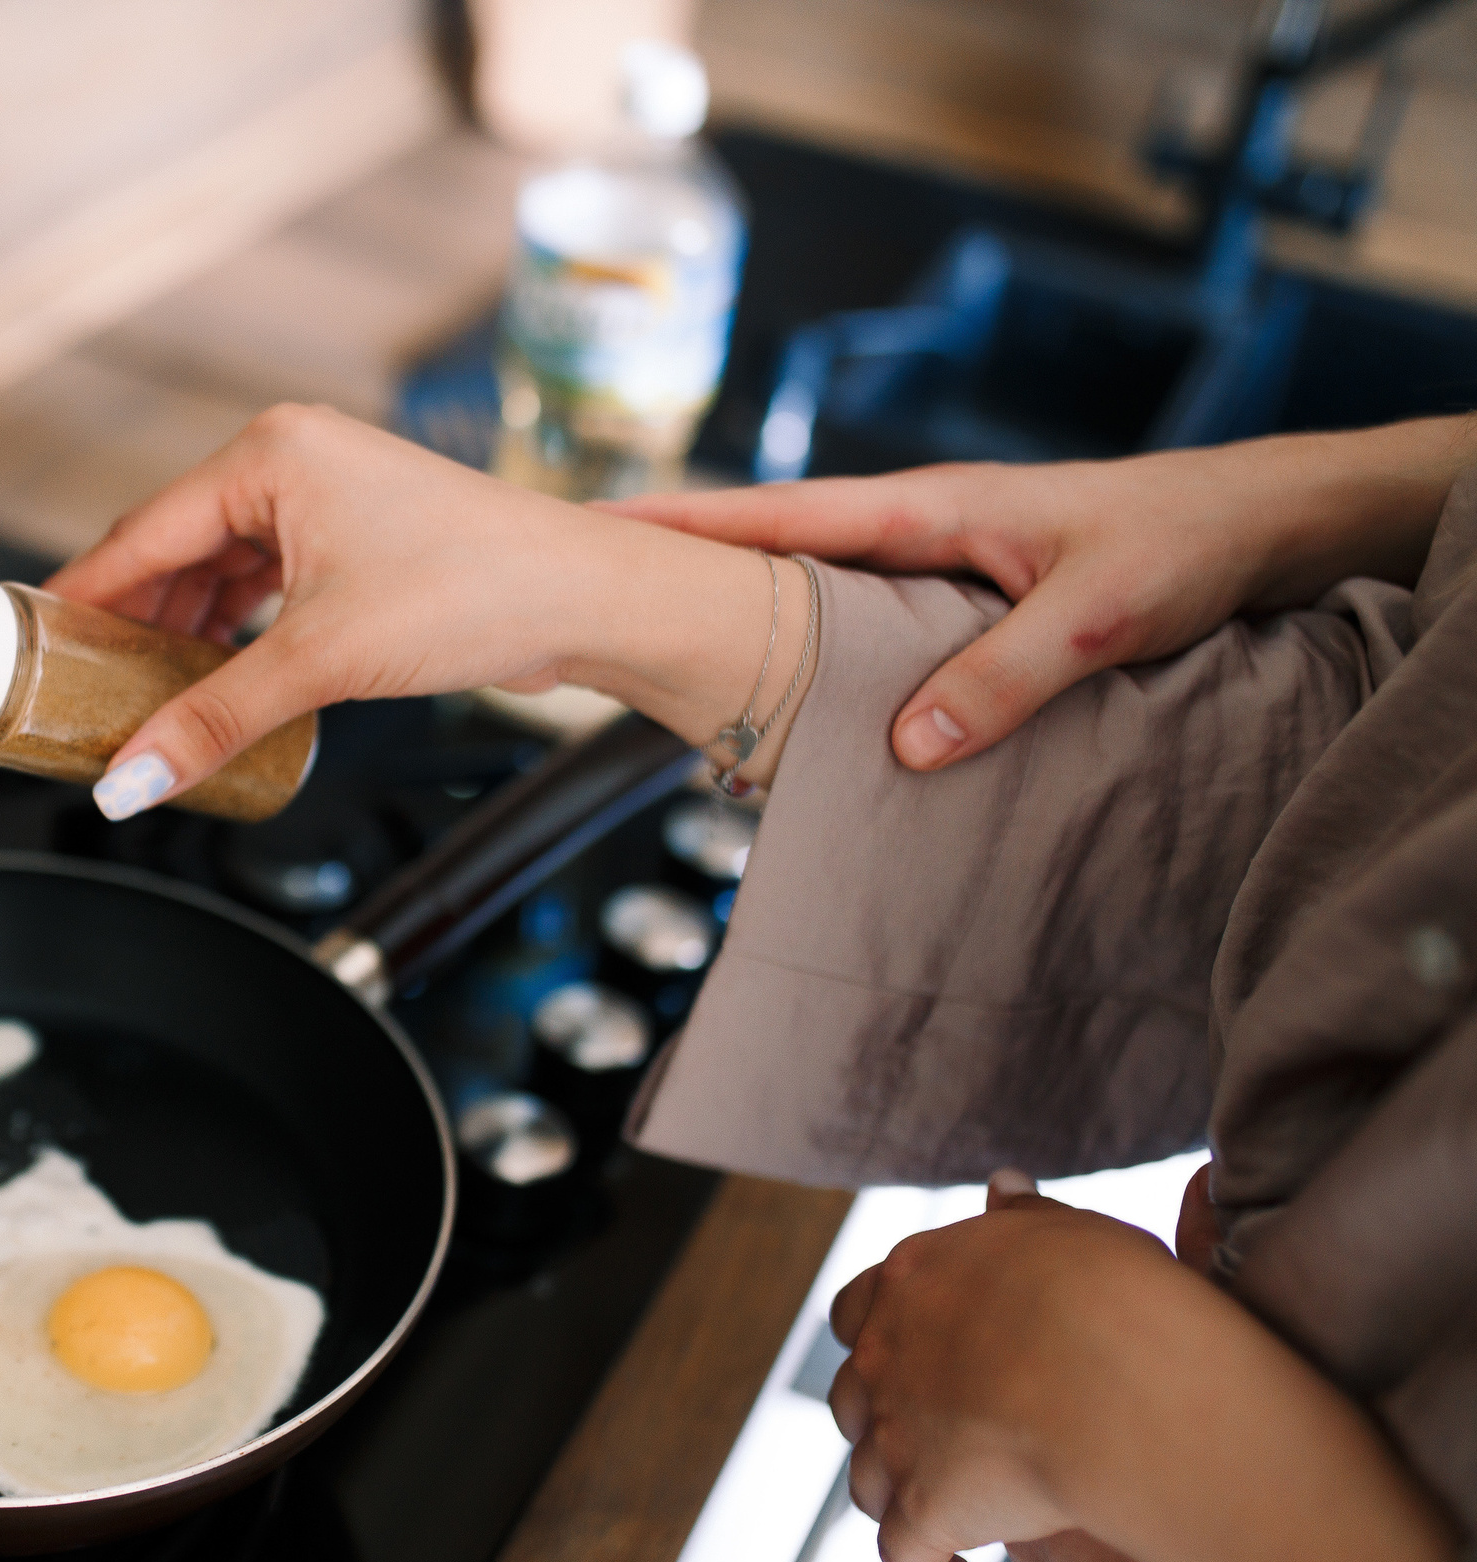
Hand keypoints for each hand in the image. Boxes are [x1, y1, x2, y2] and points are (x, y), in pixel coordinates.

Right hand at [42, 405, 816, 813]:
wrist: (587, 597)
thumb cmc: (478, 590)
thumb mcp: (322, 662)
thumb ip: (213, 719)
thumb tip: (131, 781)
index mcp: (270, 453)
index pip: (139, 532)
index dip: (79, 598)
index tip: (26, 645)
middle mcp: (292, 458)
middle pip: (173, 548)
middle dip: (130, 621)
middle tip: (76, 687)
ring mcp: (326, 494)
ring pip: (219, 567)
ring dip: (182, 630)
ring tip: (138, 695)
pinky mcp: (356, 534)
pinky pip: (264, 580)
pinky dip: (233, 627)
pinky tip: (212, 674)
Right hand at [608, 417, 1470, 770]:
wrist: (1269, 522)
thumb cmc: (1191, 543)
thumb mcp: (1100, 617)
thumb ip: (1005, 677)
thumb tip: (906, 746)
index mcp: (932, 511)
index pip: (783, 513)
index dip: (689, 522)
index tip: (600, 528)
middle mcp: (922, 530)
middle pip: (776, 544)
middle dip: (686, 564)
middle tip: (595, 595)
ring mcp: (939, 562)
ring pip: (817, 587)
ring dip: (747, 611)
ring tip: (666, 658)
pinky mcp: (966, 598)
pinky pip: (863, 621)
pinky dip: (814, 648)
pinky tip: (798, 699)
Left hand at [826, 1171, 1180, 1561]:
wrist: (1114, 1372)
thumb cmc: (1110, 1294)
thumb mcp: (1067, 1234)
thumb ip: (1025, 1222)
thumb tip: (1001, 1187)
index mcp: (910, 1281)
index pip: (858, 1311)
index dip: (880, 1339)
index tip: (913, 1360)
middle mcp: (884, 1355)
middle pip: (854, 1397)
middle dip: (882, 1420)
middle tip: (931, 1440)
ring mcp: (895, 1434)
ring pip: (867, 1477)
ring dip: (897, 1494)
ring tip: (947, 1509)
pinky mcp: (923, 1506)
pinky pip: (904, 1552)